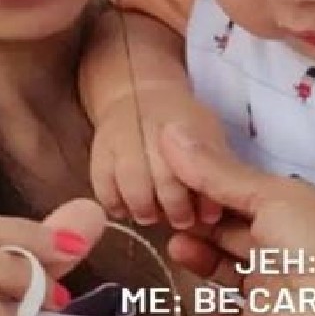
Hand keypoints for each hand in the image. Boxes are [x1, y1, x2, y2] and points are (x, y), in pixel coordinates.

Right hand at [90, 86, 224, 228]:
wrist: (137, 96)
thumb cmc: (181, 124)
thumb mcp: (209, 134)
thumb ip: (215, 169)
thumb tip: (212, 213)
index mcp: (185, 122)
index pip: (196, 163)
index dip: (202, 195)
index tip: (208, 214)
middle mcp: (151, 126)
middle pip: (164, 176)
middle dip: (175, 206)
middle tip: (182, 220)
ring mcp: (120, 138)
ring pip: (132, 182)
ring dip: (144, 208)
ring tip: (153, 216)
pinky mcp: (98, 153)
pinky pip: (103, 186)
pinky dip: (115, 204)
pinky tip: (127, 210)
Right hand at [158, 123, 314, 315]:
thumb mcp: (275, 196)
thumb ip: (219, 172)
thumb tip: (169, 130)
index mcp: (298, 210)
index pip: (244, 191)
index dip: (210, 183)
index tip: (172, 172)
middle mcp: (285, 247)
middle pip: (231, 228)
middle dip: (200, 217)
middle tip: (167, 207)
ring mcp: (270, 290)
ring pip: (224, 268)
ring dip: (199, 254)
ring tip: (176, 242)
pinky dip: (209, 305)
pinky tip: (197, 290)